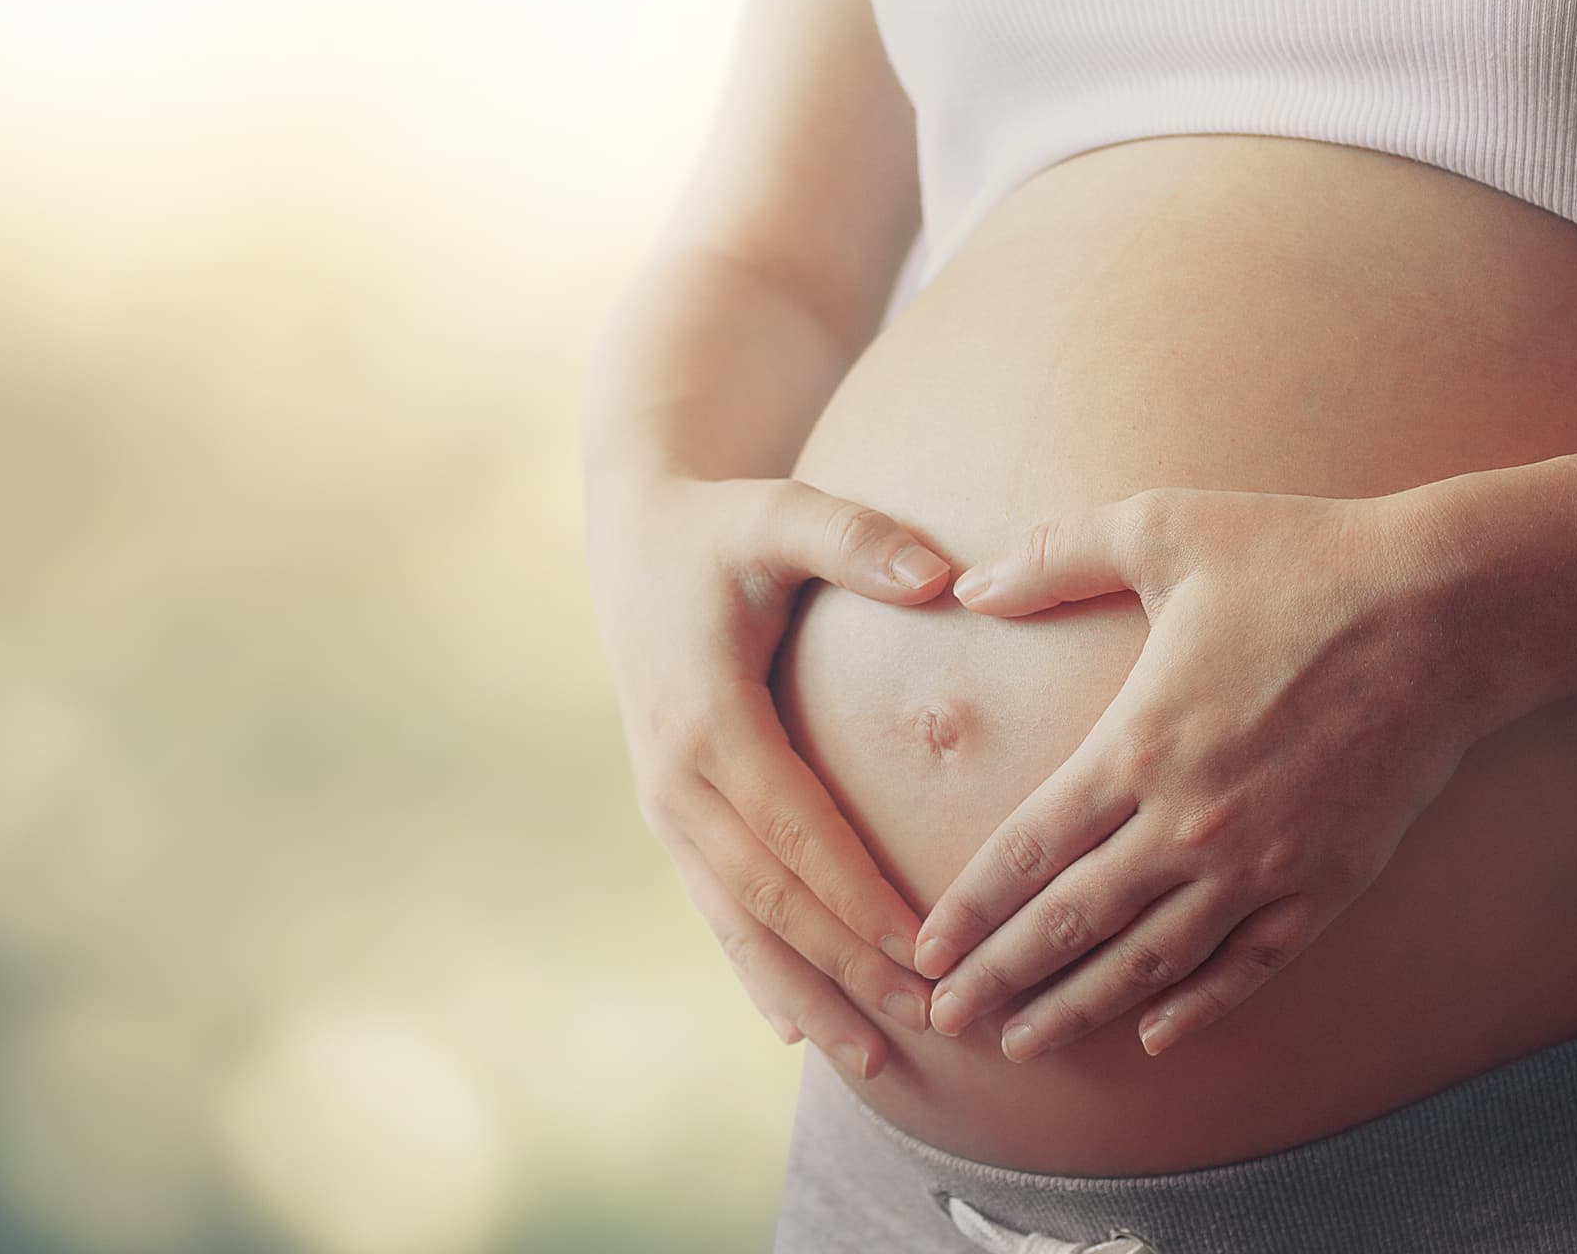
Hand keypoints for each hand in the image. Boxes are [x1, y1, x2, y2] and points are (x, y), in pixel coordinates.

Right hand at [584, 473, 949, 1080]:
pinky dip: (756, 968)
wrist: (634, 541)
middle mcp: (676, 781)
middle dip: (844, 968)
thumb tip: (943, 577)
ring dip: (803, 993)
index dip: (856, 897)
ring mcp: (667, 806)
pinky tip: (794, 1025)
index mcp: (706, 721)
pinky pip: (717, 908)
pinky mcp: (673, 816)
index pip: (794, 832)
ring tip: (869, 1062)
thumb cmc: (719, 529)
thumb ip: (856, 539)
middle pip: (769, 898)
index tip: (921, 954)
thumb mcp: (778, 513)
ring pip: (738, 923)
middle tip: (924, 1028)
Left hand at [909, 486, 1480, 1061]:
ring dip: (1080, 1008)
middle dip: (1001, 978)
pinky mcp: (1329, 883)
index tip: (925, 953)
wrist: (1451, 608)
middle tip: (946, 1022)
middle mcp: (1191, 821)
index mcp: (1138, 743)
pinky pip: (1250, 966)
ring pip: (1151, 961)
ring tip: (1023, 1046)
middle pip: (1073, 921)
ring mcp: (1262, 862)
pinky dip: (1199, 1007)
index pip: (1027, 851)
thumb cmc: (1303, 559)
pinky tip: (1155, 1036)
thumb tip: (968, 583)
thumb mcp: (1165, 528)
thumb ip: (1057, 555)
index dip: (969, 911)